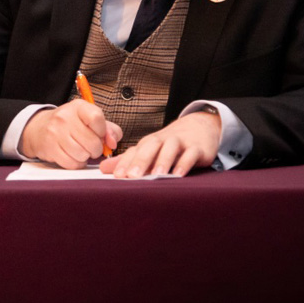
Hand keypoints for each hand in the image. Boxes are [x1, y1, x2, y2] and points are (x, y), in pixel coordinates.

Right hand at [19, 100, 121, 168]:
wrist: (40, 128)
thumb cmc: (71, 125)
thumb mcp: (90, 120)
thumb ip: (109, 130)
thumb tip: (112, 143)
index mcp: (78, 107)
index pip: (97, 118)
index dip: (103, 131)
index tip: (99, 134)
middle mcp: (65, 117)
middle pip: (92, 141)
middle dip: (96, 149)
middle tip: (91, 147)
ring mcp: (55, 132)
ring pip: (82, 154)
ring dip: (86, 157)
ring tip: (82, 151)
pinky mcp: (50, 148)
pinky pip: (71, 163)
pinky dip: (76, 163)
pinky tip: (74, 156)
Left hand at [99, 111, 220, 177]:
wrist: (200, 126)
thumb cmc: (170, 143)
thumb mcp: (149, 150)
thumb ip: (128, 160)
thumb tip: (103, 168)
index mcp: (149, 143)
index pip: (134, 151)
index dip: (125, 163)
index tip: (117, 176)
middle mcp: (163, 140)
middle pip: (150, 146)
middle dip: (140, 161)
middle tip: (132, 176)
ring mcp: (181, 143)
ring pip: (170, 148)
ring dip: (163, 160)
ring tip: (156, 174)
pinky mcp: (197, 148)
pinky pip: (191, 154)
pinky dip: (185, 163)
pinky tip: (178, 174)